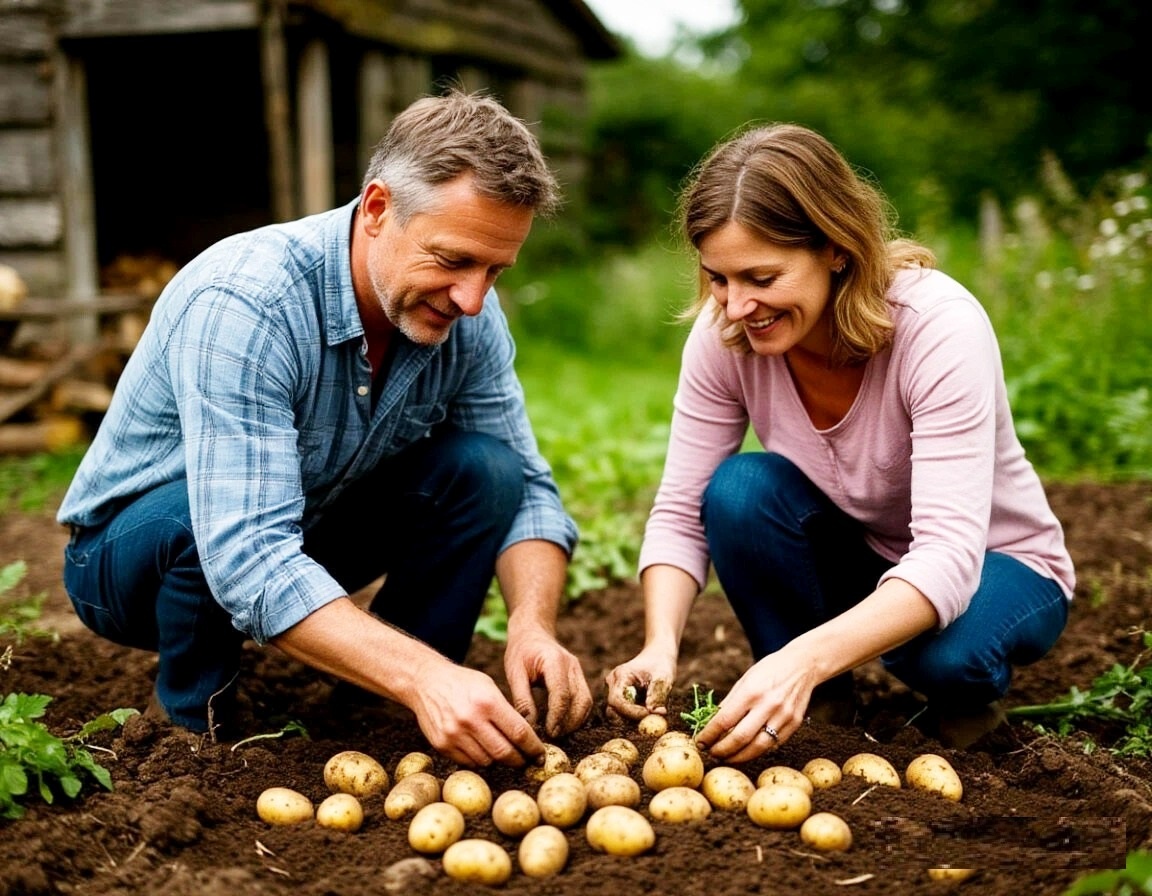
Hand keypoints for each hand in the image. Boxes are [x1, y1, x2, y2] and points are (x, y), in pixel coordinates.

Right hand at [407, 663, 544, 767]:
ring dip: (499, 760)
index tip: (540, 754)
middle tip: (527, 761)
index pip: (519, 732)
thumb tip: (527, 738)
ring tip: (504, 754)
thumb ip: (506, 711)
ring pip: (487, 761)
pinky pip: (469, 762)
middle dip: (520, 760)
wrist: (426, 682)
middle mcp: (471, 720)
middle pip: (505, 752)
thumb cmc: (463, 683)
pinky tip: (483, 750)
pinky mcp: (442, 745)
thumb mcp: (489, 686)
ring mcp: (454, 734)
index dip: (533, 747)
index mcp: (488, 702)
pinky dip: (480, 760)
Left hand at [503, 625, 592, 738]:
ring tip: (559, 734)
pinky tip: (563, 725)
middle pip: (580, 700)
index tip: (549, 734)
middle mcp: (572, 666)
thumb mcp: (515, 673)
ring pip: (586, 702)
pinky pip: (584, 699)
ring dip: (575, 721)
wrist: (532, 632)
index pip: (562, 694)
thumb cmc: (521, 652)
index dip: (558, 717)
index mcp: (555, 661)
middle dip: (569, 723)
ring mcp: (579, 671)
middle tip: (554, 738)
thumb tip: (529, 726)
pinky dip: (577, 715)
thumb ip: (522, 699)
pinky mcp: (579, 677)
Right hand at [605, 648, 676, 720]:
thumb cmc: (661, 664)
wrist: (657, 656)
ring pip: (618, 714)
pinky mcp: (620, 698)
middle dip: (630, 719)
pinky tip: (648, 709)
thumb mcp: (663, 677)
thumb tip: (656, 714)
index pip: (617, 700)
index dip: (630, 712)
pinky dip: (635, 716)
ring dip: (634, 719)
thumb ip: (658, 695)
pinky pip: (623, 713)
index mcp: (620, 676)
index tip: (648, 715)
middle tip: (650, 721)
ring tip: (651, 712)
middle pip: (613, 710)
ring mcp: (614, 691)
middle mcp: (612, 684)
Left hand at [694, 654, 815, 762]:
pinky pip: (773, 745)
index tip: (700, 742)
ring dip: (739, 757)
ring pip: (758, 747)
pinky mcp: (794, 724)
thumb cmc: (768, 670)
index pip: (725, 720)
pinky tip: (747, 751)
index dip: (709, 735)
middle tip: (711, 753)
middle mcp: (768, 705)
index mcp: (751, 691)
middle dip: (722, 750)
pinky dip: (757, 751)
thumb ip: (730, 703)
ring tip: (727, 758)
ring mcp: (783, 716)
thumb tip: (713, 725)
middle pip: (740, 738)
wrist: (802, 665)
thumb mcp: (745, 680)